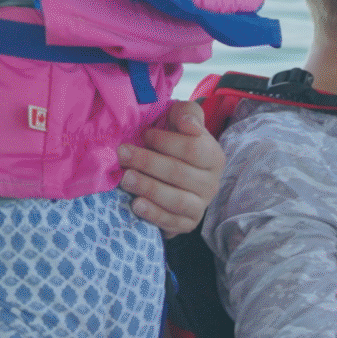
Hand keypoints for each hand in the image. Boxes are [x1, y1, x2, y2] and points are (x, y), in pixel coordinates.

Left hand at [121, 101, 224, 235]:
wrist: (173, 170)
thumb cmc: (174, 140)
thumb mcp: (181, 119)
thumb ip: (187, 113)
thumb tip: (188, 125)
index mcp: (214, 156)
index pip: (193, 149)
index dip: (166, 141)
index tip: (146, 134)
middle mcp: (211, 183)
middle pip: (179, 173)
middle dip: (148, 162)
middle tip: (122, 154)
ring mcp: (201, 206)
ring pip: (176, 200)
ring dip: (148, 188)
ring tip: (125, 179)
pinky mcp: (187, 224)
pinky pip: (172, 222)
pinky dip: (153, 214)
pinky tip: (136, 204)